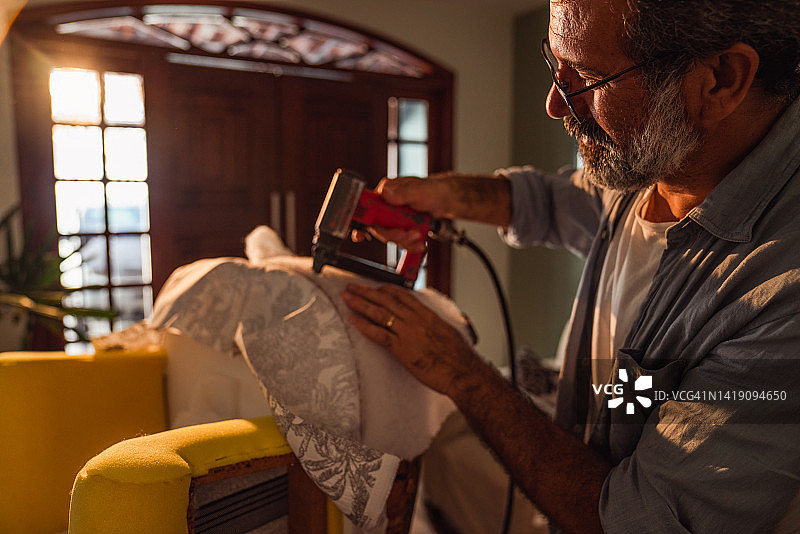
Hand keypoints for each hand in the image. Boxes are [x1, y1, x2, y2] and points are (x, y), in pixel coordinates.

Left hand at [341, 283, 477, 396]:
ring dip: (360, 303)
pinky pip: (378, 334)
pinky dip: (364, 325)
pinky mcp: (402, 349)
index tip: (375, 287)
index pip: (403, 296)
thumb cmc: (459, 357)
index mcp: (427, 315)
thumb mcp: (448, 332)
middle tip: (352, 287)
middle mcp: (416, 320)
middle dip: (367, 292)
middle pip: (387, 300)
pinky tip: (352, 320)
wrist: (463, 372)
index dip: (386, 289)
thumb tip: (428, 323)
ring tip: (347, 298)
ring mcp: (408, 333)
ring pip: (379, 313)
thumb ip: (433, 324)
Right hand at [351, 175, 454, 252]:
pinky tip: (419, 241)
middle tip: (407, 234)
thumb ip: (402, 192)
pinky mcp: (400, 227)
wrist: (445, 201)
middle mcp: (385, 205)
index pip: (366, 207)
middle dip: (393, 234)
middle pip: (378, 227)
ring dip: (404, 240)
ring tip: (418, 235)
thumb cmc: (432, 190)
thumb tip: (385, 192)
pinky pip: (399, 240)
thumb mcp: (419, 190)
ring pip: (389, 236)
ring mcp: (392, 217)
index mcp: (384, 192)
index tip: (360, 234)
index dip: (362, 221)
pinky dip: (410, 244)